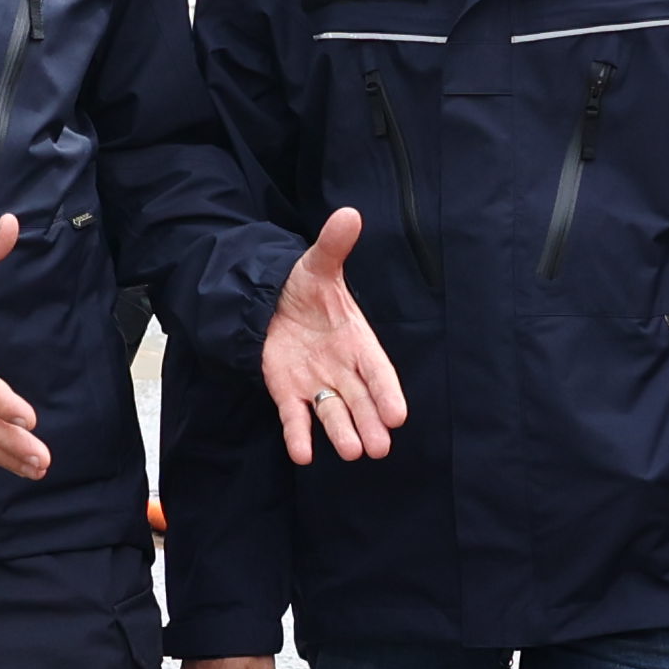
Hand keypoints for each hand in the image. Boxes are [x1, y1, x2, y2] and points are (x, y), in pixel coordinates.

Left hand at [263, 211, 408, 464]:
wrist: (270, 301)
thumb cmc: (305, 287)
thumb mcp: (318, 264)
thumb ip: (334, 245)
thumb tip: (349, 213)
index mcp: (357, 340)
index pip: (378, 371)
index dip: (387, 392)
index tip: (399, 415)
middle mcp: (342, 368)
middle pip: (360, 401)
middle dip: (370, 423)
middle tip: (380, 448)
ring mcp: (316, 383)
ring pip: (333, 413)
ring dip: (342, 433)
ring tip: (352, 453)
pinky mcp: (288, 394)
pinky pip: (296, 418)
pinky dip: (299, 435)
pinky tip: (303, 454)